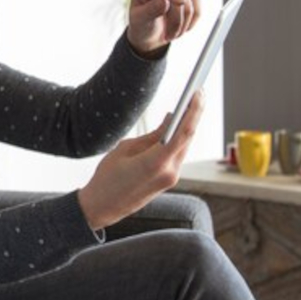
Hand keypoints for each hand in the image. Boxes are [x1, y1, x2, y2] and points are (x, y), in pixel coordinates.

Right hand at [77, 91, 203, 229]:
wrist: (102, 207)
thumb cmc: (108, 177)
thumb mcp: (126, 148)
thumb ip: (153, 135)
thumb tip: (171, 120)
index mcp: (156, 162)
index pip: (184, 132)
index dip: (194, 110)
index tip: (198, 92)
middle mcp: (169, 172)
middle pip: (187, 138)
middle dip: (193, 115)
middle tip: (196, 93)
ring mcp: (171, 178)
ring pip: (184, 146)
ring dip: (187, 126)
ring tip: (190, 106)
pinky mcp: (168, 180)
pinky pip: (178, 155)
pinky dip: (180, 139)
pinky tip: (179, 126)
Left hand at [127, 0, 201, 55]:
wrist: (150, 35)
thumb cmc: (141, 26)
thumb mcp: (141, 21)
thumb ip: (150, 10)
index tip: (181, 2)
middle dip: (176, 14)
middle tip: (168, 37)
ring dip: (183, 21)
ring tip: (171, 34)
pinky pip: (197, 5)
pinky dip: (192, 20)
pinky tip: (182, 28)